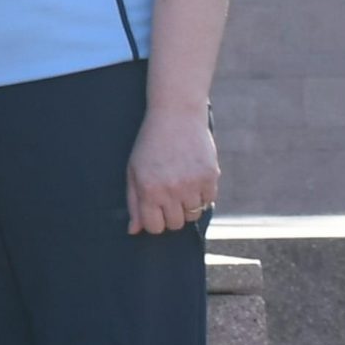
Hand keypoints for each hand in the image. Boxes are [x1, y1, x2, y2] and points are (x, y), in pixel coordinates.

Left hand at [127, 107, 218, 235]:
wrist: (176, 114)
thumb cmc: (150, 143)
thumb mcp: (133, 170)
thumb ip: (134, 202)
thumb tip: (134, 231)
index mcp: (148, 189)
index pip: (155, 227)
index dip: (155, 221)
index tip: (156, 210)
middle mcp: (171, 190)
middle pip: (176, 224)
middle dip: (172, 213)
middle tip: (169, 193)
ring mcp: (192, 184)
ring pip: (193, 215)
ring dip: (188, 204)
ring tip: (181, 181)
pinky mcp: (210, 177)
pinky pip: (209, 201)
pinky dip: (202, 194)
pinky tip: (193, 175)